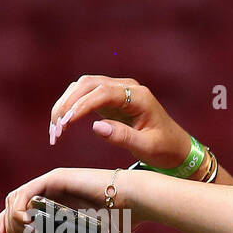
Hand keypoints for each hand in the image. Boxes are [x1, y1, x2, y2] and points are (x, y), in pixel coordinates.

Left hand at [0, 167, 131, 232]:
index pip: (19, 213)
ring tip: (23, 232)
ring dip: (10, 216)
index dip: (4, 225)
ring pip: (14, 198)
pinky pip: (27, 192)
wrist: (134, 204)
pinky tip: (24, 221)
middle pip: (11, 205)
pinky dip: (20, 206)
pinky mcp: (55, 179)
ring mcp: (50, 185)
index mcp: (55, 207)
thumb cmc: (120, 225)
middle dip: (4, 224)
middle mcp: (49, 194)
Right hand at [49, 75, 190, 168]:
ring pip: (82, 88)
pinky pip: (84, 96)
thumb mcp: (147, 147)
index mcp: (138, 96)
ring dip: (65, 106)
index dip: (81, 106)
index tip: (66, 123)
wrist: (176, 148)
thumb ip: (123, 137)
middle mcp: (126, 87)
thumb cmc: (165, 148)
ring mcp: (116, 91)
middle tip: (56, 130)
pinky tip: (62, 126)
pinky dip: (70, 108)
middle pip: (87, 84)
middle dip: (67, 105)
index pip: (102, 92)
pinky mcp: (109, 99)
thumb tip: (95, 126)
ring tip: (55, 131)